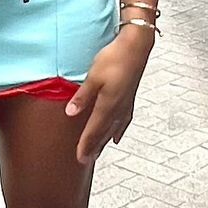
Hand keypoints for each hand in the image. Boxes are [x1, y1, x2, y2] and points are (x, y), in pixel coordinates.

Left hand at [65, 25, 152, 165]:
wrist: (136, 47)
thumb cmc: (115, 58)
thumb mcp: (93, 76)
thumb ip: (82, 96)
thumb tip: (70, 113)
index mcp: (107, 105)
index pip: (94, 130)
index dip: (86, 145)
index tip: (80, 158)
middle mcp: (118, 109)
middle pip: (104, 133)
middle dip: (94, 147)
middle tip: (86, 160)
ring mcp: (125, 105)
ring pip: (114, 129)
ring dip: (104, 141)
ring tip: (98, 152)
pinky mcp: (130, 98)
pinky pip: (123, 121)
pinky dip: (119, 131)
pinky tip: (117, 136)